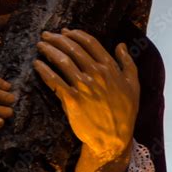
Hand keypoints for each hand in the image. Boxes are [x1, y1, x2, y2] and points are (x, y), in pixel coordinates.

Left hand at [33, 28, 139, 171]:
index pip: (90, 43)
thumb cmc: (124, 113)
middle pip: (72, 48)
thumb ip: (128, 63)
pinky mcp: (72, 100)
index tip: (64, 31)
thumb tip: (121, 44)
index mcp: (110, 68)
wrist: (114, 140)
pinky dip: (44, 70)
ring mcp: (84, 87)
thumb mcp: (134, 86)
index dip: (75, 34)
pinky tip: (37, 64)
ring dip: (49, 49)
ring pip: (62, 61)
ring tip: (40, 45)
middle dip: (57, 38)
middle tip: (46, 35)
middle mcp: (96, 74)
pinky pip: (54, 80)